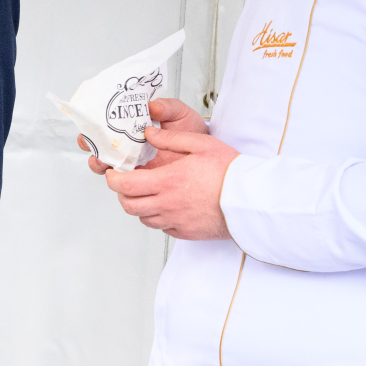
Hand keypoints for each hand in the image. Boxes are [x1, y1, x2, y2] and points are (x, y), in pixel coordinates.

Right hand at [77, 98, 208, 173]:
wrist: (208, 155)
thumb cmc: (192, 132)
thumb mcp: (181, 114)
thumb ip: (167, 107)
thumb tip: (151, 106)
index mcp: (134, 128)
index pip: (106, 125)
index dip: (94, 126)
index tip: (91, 125)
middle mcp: (129, 147)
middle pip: (100, 148)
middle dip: (91, 147)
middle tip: (95, 146)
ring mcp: (134, 165)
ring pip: (108, 167)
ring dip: (101, 164)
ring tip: (106, 162)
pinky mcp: (142, 181)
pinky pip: (124, 183)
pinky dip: (118, 180)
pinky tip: (121, 175)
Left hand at [103, 125, 239, 240]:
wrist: (253, 201)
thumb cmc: (231, 172)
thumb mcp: (201, 144)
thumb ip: (171, 138)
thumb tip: (149, 133)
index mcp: (167, 181)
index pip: (124, 185)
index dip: (112, 180)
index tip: (113, 173)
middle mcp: (167, 204)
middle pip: (128, 205)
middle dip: (122, 193)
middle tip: (127, 183)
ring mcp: (175, 221)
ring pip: (143, 218)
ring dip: (139, 206)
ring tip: (148, 193)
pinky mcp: (186, 232)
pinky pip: (162, 228)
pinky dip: (158, 217)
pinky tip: (167, 205)